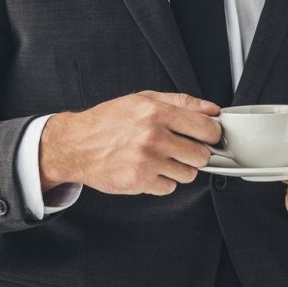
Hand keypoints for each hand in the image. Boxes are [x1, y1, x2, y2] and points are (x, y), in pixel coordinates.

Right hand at [39, 91, 221, 195]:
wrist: (75, 144)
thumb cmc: (107, 121)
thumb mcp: (140, 100)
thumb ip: (179, 101)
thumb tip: (211, 109)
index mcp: (155, 112)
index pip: (207, 128)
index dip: (212, 134)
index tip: (207, 136)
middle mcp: (153, 136)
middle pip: (202, 155)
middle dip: (194, 153)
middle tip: (178, 147)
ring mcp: (147, 161)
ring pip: (188, 174)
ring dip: (178, 168)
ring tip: (158, 157)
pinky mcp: (140, 181)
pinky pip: (170, 187)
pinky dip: (161, 181)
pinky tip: (146, 168)